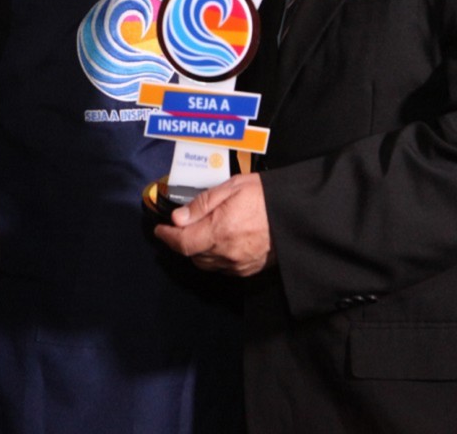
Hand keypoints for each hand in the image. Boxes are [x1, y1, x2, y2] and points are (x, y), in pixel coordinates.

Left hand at [153, 173, 274, 275]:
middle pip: (193, 255)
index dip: (167, 237)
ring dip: (199, 250)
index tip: (160, 229)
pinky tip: (222, 241)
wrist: (296, 214)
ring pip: (207, 263)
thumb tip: (178, 218)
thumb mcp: (231, 188)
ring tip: (204, 232)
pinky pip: (223, 268)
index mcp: (220, 230)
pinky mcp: (249, 269)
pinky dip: (216, 257)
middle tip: (186, 225)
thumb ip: (202, 204)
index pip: (182, 243)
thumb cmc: (265, 195)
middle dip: (185, 241)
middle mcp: (227, 252)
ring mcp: (238, 264)